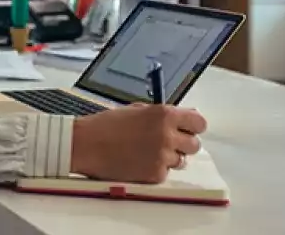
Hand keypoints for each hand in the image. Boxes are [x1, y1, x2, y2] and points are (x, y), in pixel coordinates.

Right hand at [71, 104, 205, 183]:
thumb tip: (183, 118)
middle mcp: (167, 135)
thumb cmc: (106, 125)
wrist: (85, 145)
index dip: (192, 127)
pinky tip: (137, 162)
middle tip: (165, 143)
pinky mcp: (155, 175)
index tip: (185, 129)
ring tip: (145, 152)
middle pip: (194, 144)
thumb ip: (161, 115)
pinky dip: (154, 169)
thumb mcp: (136, 110)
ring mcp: (162, 157)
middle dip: (181, 144)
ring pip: (181, 161)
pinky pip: (165, 173)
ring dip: (168, 158)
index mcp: (164, 115)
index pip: (199, 123)